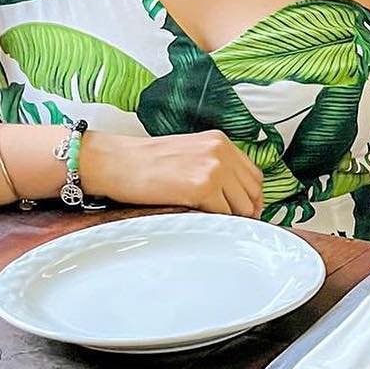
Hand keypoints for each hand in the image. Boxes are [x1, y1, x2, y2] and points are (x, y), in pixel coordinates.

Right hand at [82, 129, 265, 216]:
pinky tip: (201, 223)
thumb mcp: (188, 154)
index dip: (253, 198)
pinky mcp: (202, 187)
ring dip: (231, 220)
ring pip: (242, 207)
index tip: (246, 213)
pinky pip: (223, 215)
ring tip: (213, 225)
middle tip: (233, 227)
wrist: (114, 162)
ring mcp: (213, 168)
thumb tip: (235, 198)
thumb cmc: (144, 163)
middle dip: (246, 213)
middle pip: (253, 192)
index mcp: (219, 141)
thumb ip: (214, 167)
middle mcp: (221, 151)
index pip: (254, 175)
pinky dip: (216, 224)